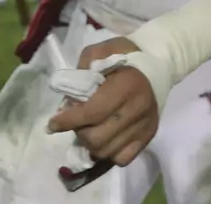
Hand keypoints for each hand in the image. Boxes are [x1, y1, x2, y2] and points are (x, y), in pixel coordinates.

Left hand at [46, 38, 158, 166]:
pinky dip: (108, 152)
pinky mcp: (148, 136)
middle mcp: (138, 109)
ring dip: (91, 144)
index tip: (52, 124)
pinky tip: (104, 138)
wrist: (158, 63)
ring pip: (107, 152)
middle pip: (98, 138)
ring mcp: (144, 126)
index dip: (69, 121)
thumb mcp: (100, 51)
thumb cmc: (125, 55)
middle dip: (79, 132)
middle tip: (75, 122)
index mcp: (126, 86)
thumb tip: (68, 99)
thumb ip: (81, 71)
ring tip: (88, 130)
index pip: (93, 112)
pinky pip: (122, 158)